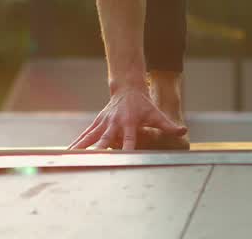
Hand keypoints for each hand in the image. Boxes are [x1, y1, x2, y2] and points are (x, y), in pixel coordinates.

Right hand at [68, 88, 186, 150]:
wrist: (127, 89)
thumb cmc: (143, 104)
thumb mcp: (156, 113)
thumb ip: (168, 125)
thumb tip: (183, 131)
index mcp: (128, 122)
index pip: (128, 139)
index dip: (126, 149)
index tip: (122, 159)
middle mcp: (113, 123)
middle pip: (104, 140)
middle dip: (97, 151)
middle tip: (90, 162)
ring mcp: (103, 123)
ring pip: (90, 137)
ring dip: (81, 148)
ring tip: (70, 158)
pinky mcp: (97, 123)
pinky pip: (85, 135)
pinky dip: (77, 143)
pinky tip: (68, 152)